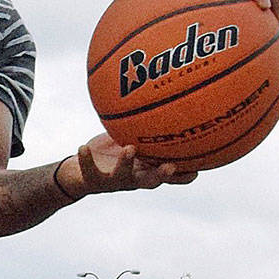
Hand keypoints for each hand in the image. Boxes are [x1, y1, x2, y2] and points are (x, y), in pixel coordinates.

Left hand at [74, 133, 196, 192]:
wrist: (78, 174)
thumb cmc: (109, 152)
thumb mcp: (130, 137)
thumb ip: (145, 126)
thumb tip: (164, 97)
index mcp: (146, 169)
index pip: (170, 175)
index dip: (185, 174)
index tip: (199, 168)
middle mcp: (133, 178)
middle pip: (152, 181)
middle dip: (163, 175)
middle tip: (172, 166)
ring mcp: (114, 181)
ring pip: (123, 177)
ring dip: (126, 164)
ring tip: (129, 149)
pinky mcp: (94, 180)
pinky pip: (90, 171)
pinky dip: (86, 160)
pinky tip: (83, 147)